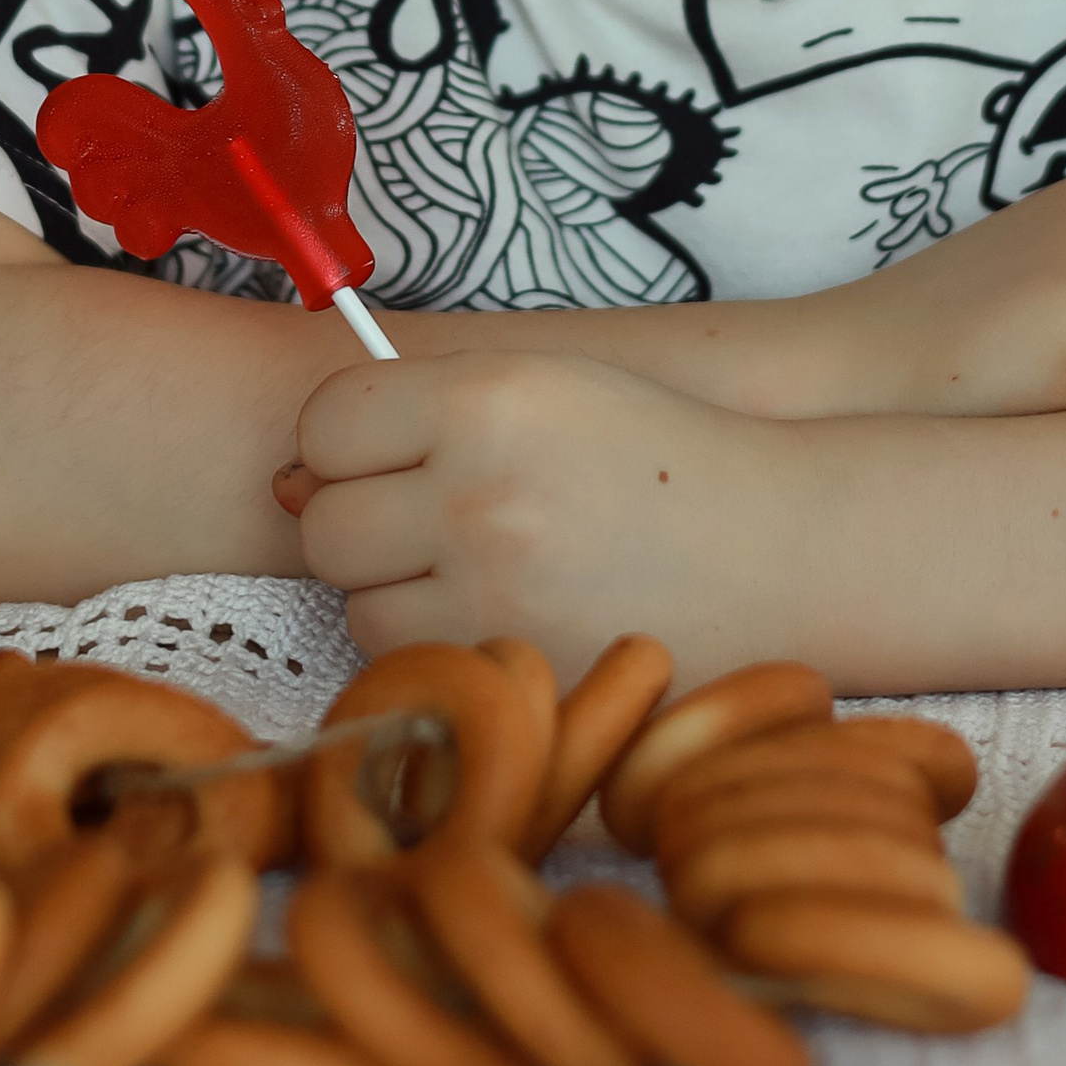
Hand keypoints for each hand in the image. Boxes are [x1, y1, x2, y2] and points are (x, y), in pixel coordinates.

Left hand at [279, 349, 803, 675]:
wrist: (782, 546)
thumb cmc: (654, 455)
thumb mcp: (547, 387)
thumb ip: (416, 413)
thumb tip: (283, 483)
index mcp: (489, 399)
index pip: (325, 423)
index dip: (345, 445)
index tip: (389, 458)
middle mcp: (482, 496)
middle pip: (325, 527)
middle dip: (364, 528)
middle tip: (440, 524)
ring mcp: (497, 599)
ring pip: (359, 610)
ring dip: (400, 598)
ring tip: (489, 572)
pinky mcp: (519, 678)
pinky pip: (416, 673)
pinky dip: (442, 654)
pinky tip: (510, 620)